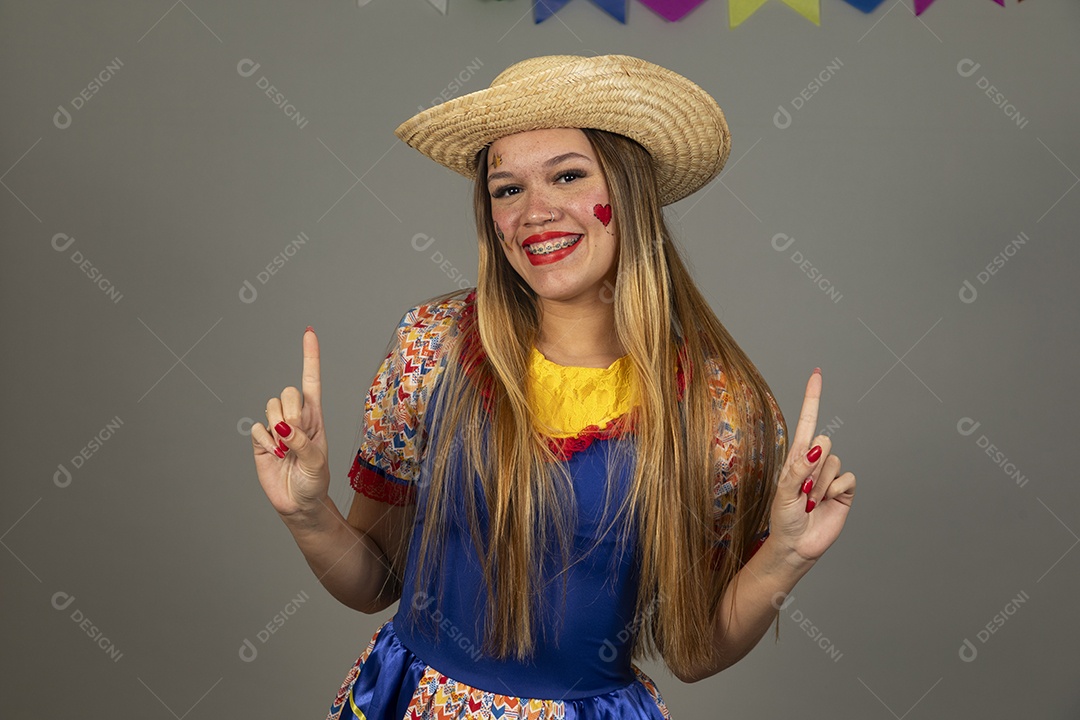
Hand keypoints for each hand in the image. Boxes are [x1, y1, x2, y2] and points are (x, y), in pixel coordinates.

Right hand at [251, 327, 330, 517]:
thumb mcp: (317, 462)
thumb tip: (283, 427)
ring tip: (286, 450)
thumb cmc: (315, 481)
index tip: (309, 332)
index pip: (312, 381)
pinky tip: (274, 455)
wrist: (299, 503)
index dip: (310, 357)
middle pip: (288, 392)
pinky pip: (257, 428)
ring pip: (271, 406)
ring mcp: (277, 427)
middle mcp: (296, 417)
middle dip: (291, 413)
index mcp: (315, 417)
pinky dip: (266, 442)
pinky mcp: (261, 440)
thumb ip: (303, 442)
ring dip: (278, 429)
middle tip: (295, 437)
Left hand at [768, 368, 855, 564]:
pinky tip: (825, 503)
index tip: (817, 374)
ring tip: (810, 501)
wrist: (797, 546)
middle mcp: (815, 462)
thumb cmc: (783, 519)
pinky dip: (835, 490)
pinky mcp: (844, 491)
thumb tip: (817, 448)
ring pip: (834, 461)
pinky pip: (847, 478)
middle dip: (813, 465)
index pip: (807, 421)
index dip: (813, 398)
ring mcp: (830, 476)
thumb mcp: (783, 493)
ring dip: (820, 483)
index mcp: (796, 457)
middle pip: (824, 440)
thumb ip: (798, 469)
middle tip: (802, 490)